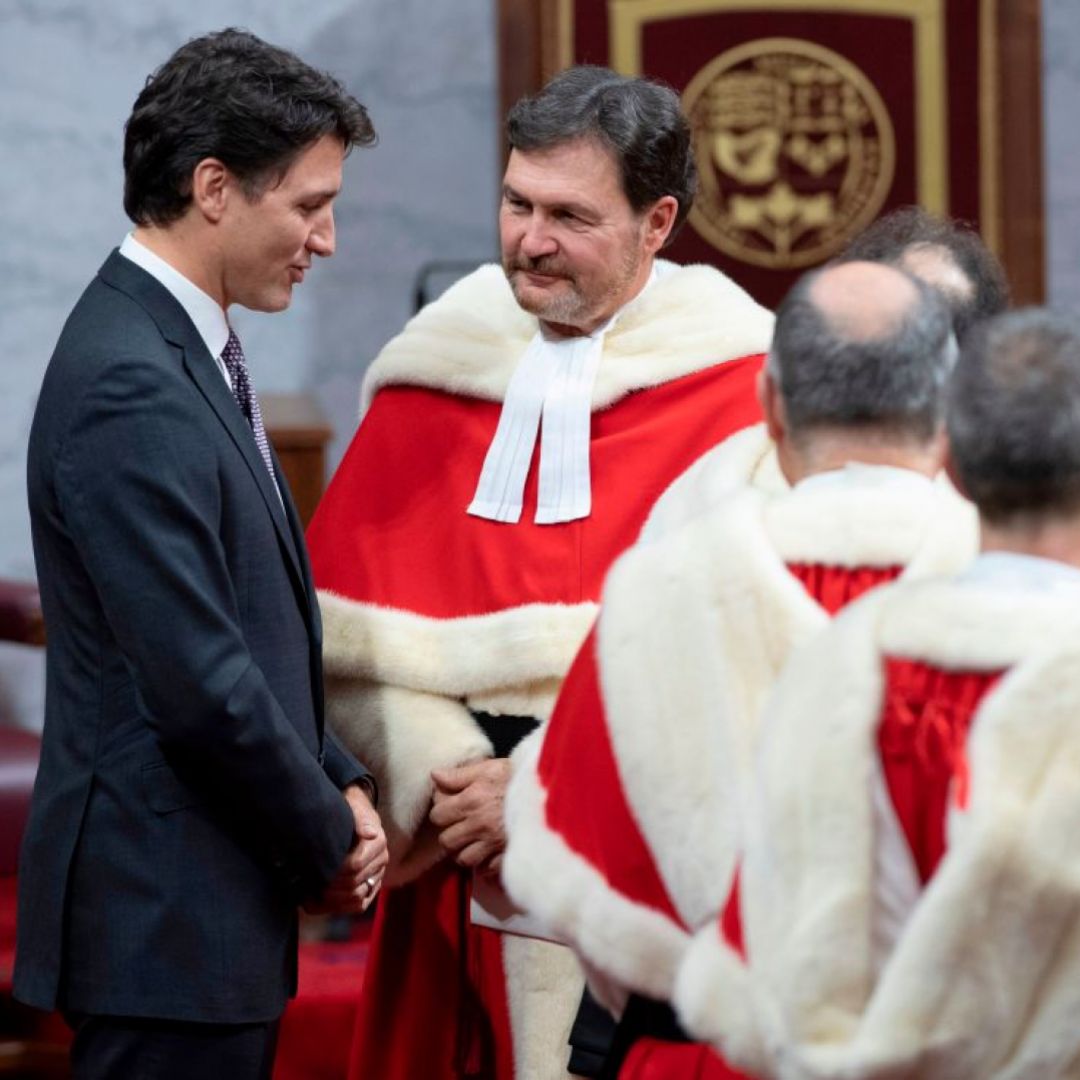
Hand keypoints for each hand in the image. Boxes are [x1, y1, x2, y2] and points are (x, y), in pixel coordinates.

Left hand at [305, 784, 387, 914]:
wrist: (351, 814)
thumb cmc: (348, 809)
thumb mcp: (352, 805)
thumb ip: (360, 818)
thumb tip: (370, 833)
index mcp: (378, 842)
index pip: (354, 865)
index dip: (332, 871)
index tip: (312, 868)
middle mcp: (381, 862)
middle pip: (354, 885)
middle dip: (328, 887)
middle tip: (306, 883)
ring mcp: (375, 877)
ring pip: (356, 900)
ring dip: (331, 901)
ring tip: (308, 893)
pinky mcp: (369, 889)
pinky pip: (356, 906)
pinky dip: (334, 908)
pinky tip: (314, 902)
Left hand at [429, 758, 510, 870]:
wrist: (552, 791)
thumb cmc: (519, 776)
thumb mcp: (490, 768)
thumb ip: (460, 774)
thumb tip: (435, 776)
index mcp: (472, 801)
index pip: (437, 815)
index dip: (441, 810)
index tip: (451, 806)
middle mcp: (478, 825)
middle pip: (446, 841)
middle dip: (450, 833)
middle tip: (460, 825)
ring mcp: (492, 844)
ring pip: (463, 859)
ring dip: (465, 851)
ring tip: (473, 841)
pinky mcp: (507, 857)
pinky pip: (486, 871)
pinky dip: (484, 865)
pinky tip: (489, 853)